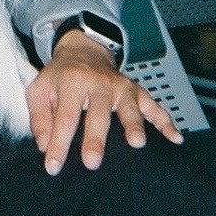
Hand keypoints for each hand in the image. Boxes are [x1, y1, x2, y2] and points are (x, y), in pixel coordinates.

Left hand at [26, 31, 182, 174]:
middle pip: (98, 114)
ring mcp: (121, 87)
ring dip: (134, 125)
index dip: (59, 143)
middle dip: (95, 139)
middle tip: (92, 163)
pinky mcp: (136, 91)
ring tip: (137, 144)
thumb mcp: (40, 90)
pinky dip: (166, 122)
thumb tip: (45, 145)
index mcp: (72, 82)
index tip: (53, 166)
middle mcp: (99, 84)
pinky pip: (154, 106)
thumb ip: (40, 117)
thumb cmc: (60, 76)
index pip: (65, 117)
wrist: (84, 49)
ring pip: (129, 108)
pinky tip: (175, 139)